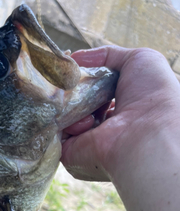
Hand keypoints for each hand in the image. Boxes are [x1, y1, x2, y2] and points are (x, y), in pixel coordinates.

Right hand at [61, 46, 179, 181]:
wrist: (149, 131)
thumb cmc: (152, 95)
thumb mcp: (138, 60)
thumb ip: (106, 55)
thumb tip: (74, 57)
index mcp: (119, 107)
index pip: (92, 92)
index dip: (82, 81)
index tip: (73, 71)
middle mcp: (103, 126)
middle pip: (75, 104)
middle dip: (70, 91)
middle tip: (69, 83)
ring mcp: (87, 141)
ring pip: (63, 118)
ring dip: (69, 107)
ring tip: (83, 104)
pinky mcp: (72, 154)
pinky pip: (57, 136)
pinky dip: (65, 124)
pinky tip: (85, 122)